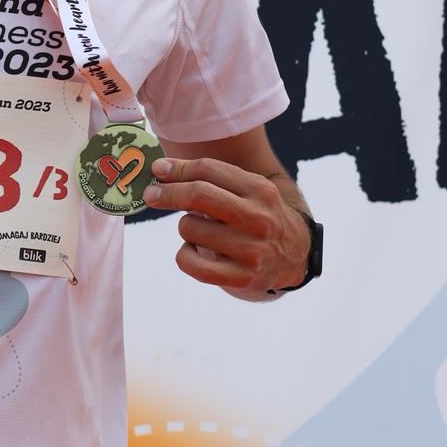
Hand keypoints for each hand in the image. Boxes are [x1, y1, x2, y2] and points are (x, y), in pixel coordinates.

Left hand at [142, 156, 310, 298]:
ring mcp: (251, 250)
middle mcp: (258, 218)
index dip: (176, 169)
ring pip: (189, 228)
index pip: (208, 170)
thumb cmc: (257, 217)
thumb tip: (160, 170)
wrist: (294, 257)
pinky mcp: (241, 278)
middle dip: (167, 192)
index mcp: (260, 190)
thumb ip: (211, 179)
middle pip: (198, 195)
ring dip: (185, 227)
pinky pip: (191, 264)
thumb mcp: (247, 191)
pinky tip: (194, 251)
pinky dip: (184, 255)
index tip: (157, 170)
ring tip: (201, 231)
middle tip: (151, 194)